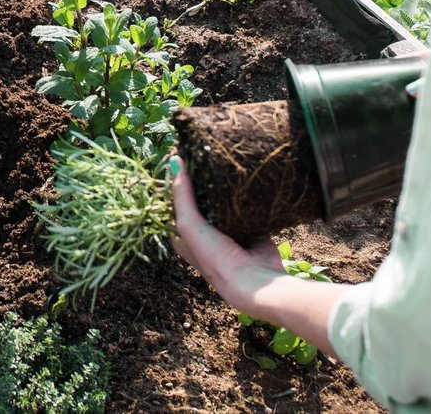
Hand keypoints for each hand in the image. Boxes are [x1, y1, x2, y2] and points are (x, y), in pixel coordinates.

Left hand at [169, 156, 284, 311]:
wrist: (256, 283)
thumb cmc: (215, 258)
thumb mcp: (190, 225)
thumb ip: (182, 195)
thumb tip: (174, 161)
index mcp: (184, 235)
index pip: (176, 200)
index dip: (177, 177)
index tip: (182, 151)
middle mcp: (205, 233)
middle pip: (200, 197)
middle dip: (202, 177)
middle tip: (205, 147)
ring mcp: (228, 230)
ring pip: (222, 199)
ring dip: (223, 183)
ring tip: (223, 153)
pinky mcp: (249, 228)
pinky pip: (244, 204)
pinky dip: (244, 192)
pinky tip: (243, 173)